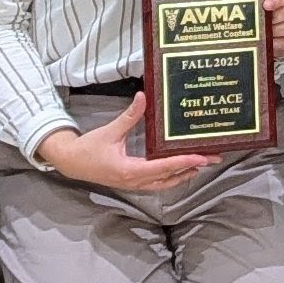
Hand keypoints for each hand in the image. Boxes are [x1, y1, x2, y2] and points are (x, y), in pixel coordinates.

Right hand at [37, 97, 207, 193]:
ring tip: (202, 164)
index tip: (201, 158)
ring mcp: (133, 185)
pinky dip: (171, 177)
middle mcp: (134, 181)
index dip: (183, 162)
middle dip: (191, 168)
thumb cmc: (89, 148)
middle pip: (168, 178)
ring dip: (183, 175)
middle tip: (213, 158)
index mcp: (129, 170)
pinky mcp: (132, 183)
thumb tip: (143, 97)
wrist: (70, 163)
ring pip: (164, 184)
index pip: (162, 167)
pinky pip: (156, 184)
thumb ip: (129, 116)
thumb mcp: (110, 131)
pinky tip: (181, 169)